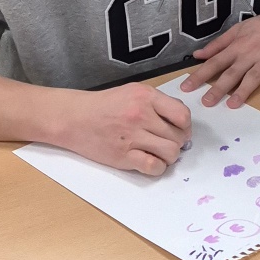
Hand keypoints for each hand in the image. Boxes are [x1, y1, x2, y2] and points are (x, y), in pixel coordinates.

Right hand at [52, 84, 192, 176]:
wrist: (74, 118)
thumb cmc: (105, 105)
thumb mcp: (133, 92)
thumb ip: (158, 103)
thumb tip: (181, 120)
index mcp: (146, 97)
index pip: (183, 115)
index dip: (185, 126)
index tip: (180, 130)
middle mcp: (141, 115)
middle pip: (178, 136)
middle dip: (178, 142)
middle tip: (168, 142)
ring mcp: (132, 137)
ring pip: (171, 152)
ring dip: (171, 156)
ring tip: (161, 153)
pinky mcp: (123, 156)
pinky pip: (154, 166)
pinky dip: (158, 167)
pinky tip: (151, 162)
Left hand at [181, 6, 259, 106]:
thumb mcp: (240, 29)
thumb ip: (219, 43)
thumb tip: (199, 54)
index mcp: (239, 46)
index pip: (215, 62)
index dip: (200, 75)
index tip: (186, 87)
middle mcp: (251, 53)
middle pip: (232, 73)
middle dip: (217, 88)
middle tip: (206, 102)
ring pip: (253, 76)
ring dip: (243, 91)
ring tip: (233, 104)